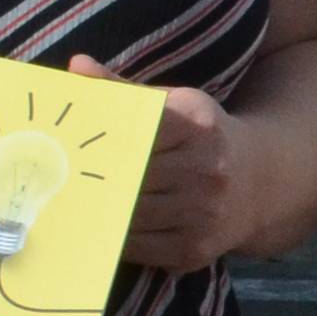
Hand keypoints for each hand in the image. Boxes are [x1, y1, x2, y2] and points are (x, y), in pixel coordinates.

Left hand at [81, 55, 255, 271]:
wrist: (263, 182)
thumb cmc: (203, 138)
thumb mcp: (175, 105)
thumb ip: (124, 88)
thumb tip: (78, 66)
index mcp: (198, 126)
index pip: (135, 132)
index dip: (99, 142)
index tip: (68, 147)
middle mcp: (206, 171)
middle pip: (129, 177)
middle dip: (92, 179)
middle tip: (53, 179)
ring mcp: (203, 214)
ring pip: (129, 216)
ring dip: (98, 211)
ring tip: (69, 203)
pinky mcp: (194, 250)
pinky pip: (138, 248)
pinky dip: (114, 239)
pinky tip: (99, 226)